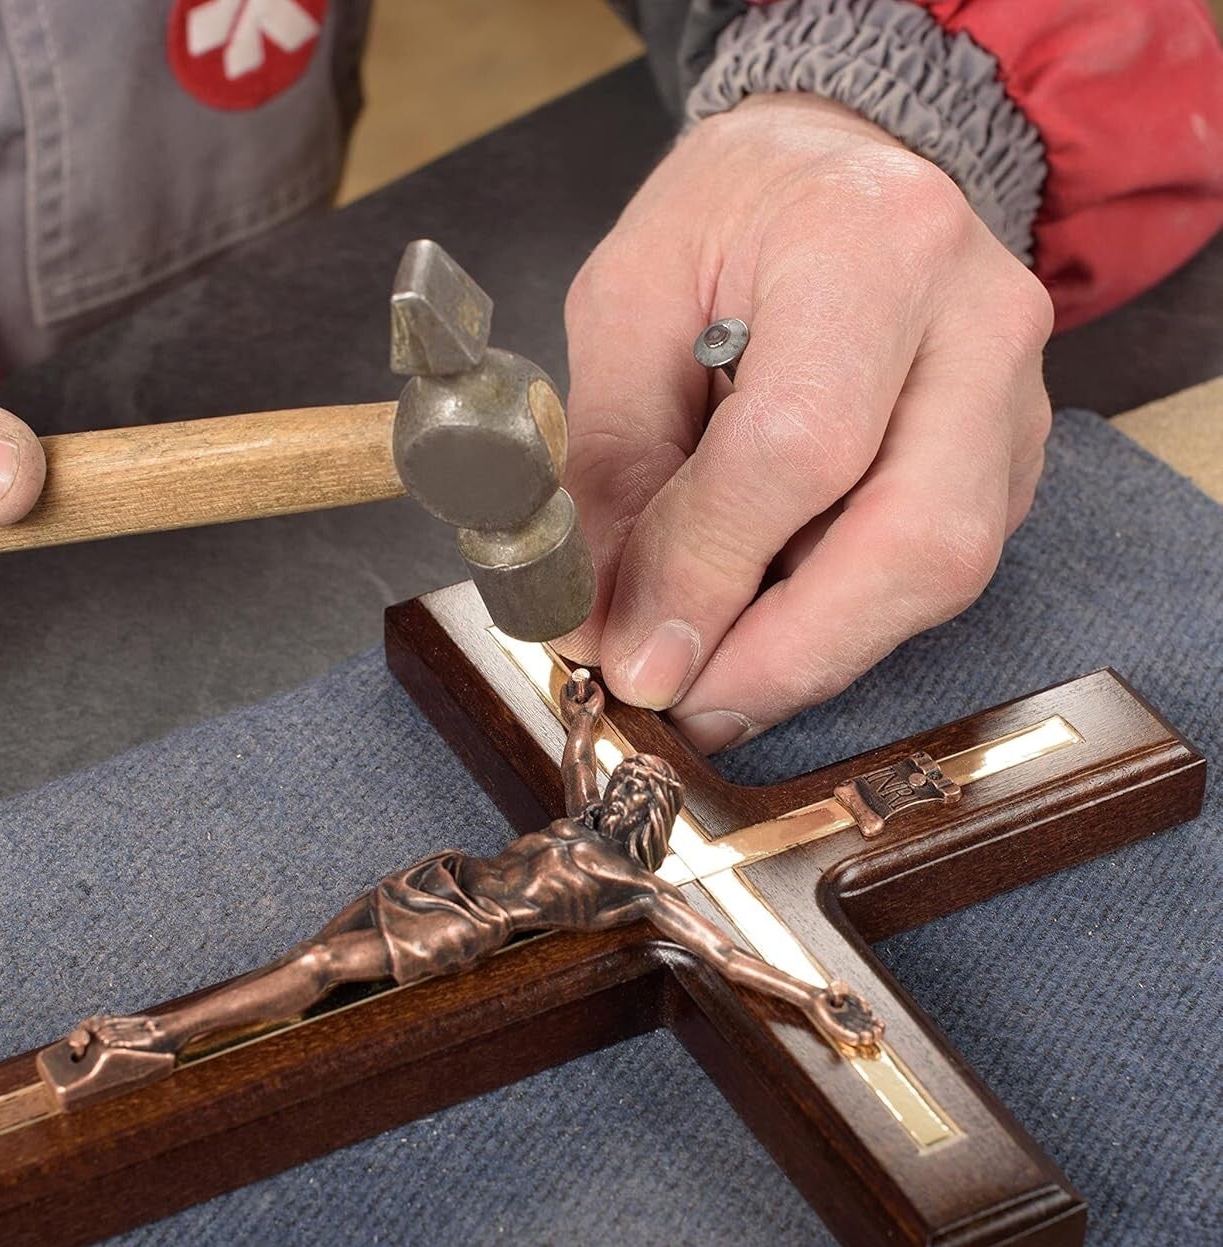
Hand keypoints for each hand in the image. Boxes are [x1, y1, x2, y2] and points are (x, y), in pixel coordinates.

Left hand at [558, 94, 1052, 749]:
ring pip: (941, 578)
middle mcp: (978, 325)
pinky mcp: (1011, 460)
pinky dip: (843, 622)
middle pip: (916, 543)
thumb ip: (614, 469)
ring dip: (814, 653)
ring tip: (711, 678)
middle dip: (788, 656)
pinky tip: (766, 627)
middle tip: (689, 708)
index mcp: (873, 246)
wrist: (838, 166)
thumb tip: (603, 627)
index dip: (712, 576)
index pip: (800, 450)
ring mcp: (1015, 400)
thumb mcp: (628, 307)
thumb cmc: (726, 217)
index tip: (638, 663)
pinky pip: (938, 575)